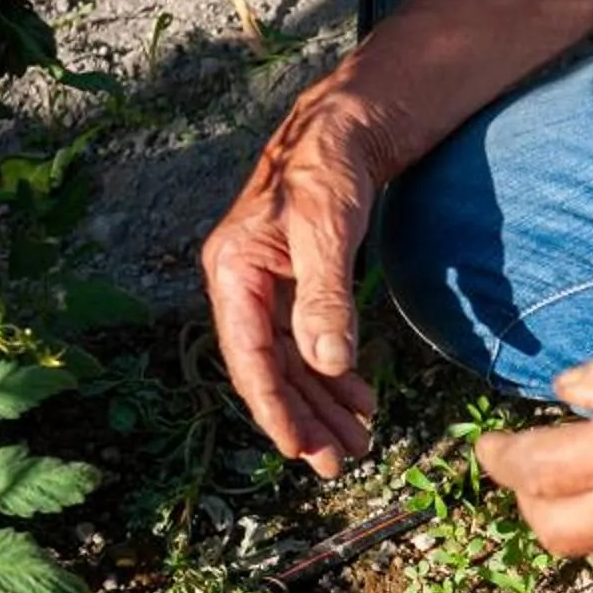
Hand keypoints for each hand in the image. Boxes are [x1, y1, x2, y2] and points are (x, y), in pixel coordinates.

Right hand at [201, 87, 384, 478]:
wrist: (342, 129)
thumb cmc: (328, 169)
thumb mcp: (327, 232)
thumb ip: (325, 298)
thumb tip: (327, 363)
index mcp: (233, 270)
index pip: (248, 356)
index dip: (272, 407)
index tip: (297, 450)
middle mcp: (241, 284)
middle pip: (268, 369)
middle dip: (303, 419)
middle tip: (339, 464)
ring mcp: (265, 289)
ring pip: (290, 363)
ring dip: (322, 404)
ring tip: (359, 442)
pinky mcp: (291, 287)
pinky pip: (307, 344)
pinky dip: (333, 374)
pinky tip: (359, 400)